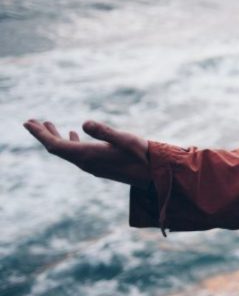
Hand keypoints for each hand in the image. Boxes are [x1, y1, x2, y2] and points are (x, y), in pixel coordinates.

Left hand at [23, 119, 150, 186]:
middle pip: (57, 149)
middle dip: (43, 135)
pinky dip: (70, 142)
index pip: (56, 146)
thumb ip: (104, 131)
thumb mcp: (124, 139)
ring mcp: (92, 166)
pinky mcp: (100, 165)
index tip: (27, 122)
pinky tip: (73, 134)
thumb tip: (83, 122)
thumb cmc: (143, 155)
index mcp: (88, 156)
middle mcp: (86, 163)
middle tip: (29, 121)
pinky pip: (77, 154)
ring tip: (46, 124)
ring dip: (55, 137)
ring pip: (67, 151)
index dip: (40, 134)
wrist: (155, 175)